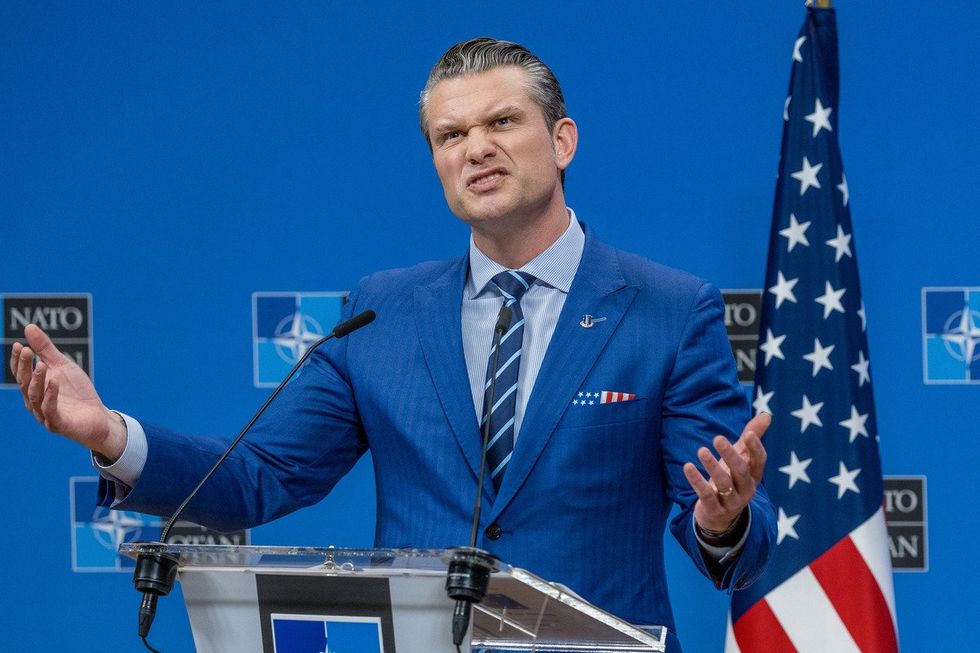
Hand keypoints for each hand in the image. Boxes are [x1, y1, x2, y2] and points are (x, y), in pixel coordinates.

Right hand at [10, 324, 126, 459]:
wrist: (97, 416)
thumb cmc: (77, 392)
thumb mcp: (63, 366)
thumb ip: (46, 349)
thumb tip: (29, 327)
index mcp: (34, 388)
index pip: (21, 373)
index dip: (18, 360)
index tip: (19, 345)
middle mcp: (35, 402)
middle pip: (24, 383)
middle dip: (24, 367)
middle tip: (27, 350)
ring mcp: (45, 414)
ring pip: (35, 396)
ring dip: (37, 380)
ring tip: (42, 364)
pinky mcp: (58, 424)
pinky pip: (50, 410)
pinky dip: (51, 395)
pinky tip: (54, 381)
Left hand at [682, 412, 770, 532]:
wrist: (720, 516)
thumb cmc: (732, 478)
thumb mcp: (741, 458)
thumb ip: (752, 436)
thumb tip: (766, 414)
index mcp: (754, 475)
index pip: (760, 461)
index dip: (755, 448)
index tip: (748, 434)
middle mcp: (746, 489)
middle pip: (741, 471)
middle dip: (730, 454)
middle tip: (717, 437)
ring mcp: (731, 502)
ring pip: (724, 484)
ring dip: (712, 466)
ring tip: (701, 450)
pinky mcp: (715, 510)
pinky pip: (706, 495)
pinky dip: (697, 480)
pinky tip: (688, 466)